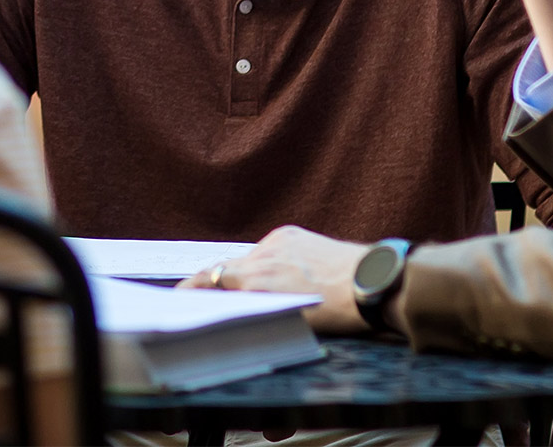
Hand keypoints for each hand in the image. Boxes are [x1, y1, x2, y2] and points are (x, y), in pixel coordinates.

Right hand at [180, 227, 368, 334]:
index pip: (208, 279)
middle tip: (200, 294)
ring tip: (250, 291)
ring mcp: (275, 243)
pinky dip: (264, 262)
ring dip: (241, 274)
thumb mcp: (290, 319)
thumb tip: (235, 308)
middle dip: (209, 282)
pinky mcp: (288, 233)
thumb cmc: (339, 312)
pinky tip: (278, 275)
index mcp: (257, 283)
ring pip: (244, 259)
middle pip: (221, 268)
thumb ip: (256, 309)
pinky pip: (265, 249)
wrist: (373, 282)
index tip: (180, 295)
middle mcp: (261, 260)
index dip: (191, 289)